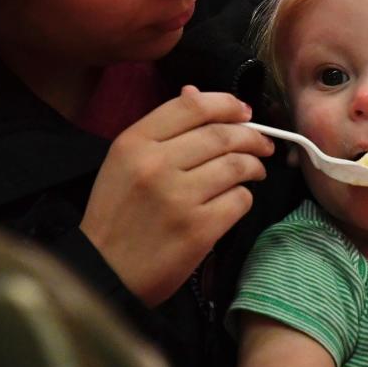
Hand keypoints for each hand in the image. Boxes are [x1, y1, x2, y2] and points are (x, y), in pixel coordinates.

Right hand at [80, 85, 273, 305]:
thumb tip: (195, 93)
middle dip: (252, 136)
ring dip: (253, 167)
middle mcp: (156, 164)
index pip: (192, 106)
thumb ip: (162, 128)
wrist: (104, 273)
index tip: (244, 112)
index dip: (227, 104)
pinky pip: (239, 200)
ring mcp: (179, 198)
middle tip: (263, 144)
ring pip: (237, 166)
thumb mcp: (125, 163)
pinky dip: (244, 198)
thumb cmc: (117, 215)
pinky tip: (234, 202)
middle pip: (222, 134)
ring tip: (254, 172)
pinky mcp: (199, 229)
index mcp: (134, 142)